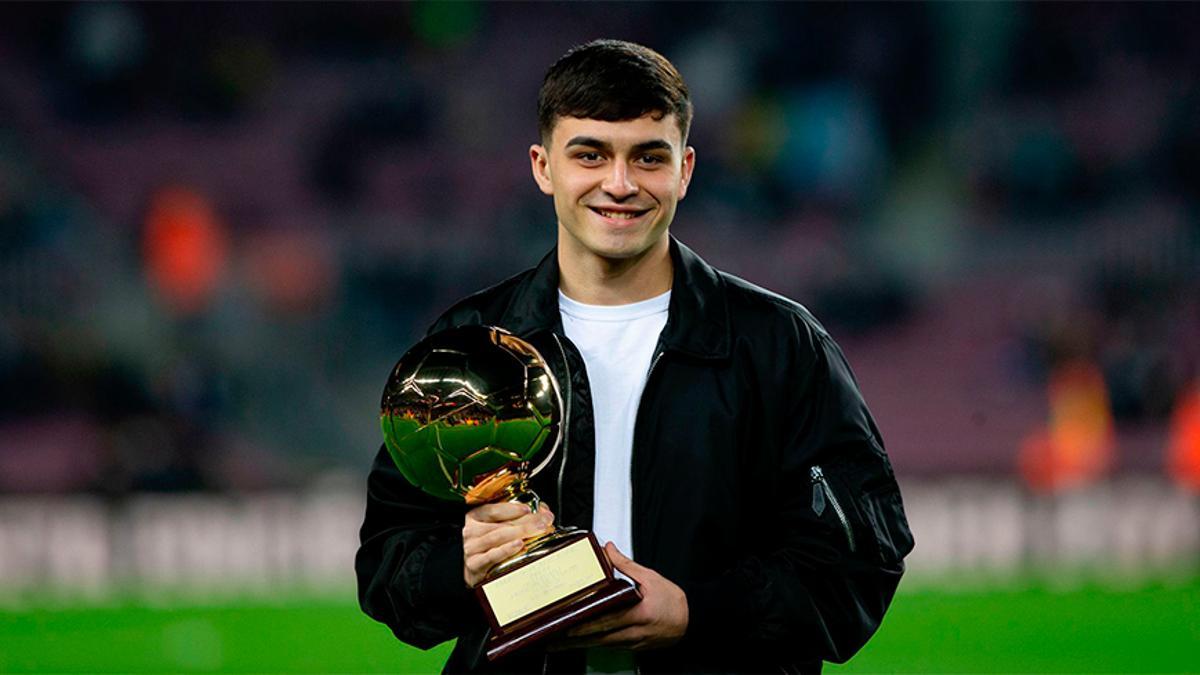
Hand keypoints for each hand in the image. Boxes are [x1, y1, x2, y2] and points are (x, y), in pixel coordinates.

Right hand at [463, 501, 553, 586]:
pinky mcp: (475, 565)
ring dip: (520, 532)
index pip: (494, 510)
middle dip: (526, 522)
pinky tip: (519, 545)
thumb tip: (543, 512)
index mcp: (476, 517)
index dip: (512, 508)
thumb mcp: (498, 528)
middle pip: (501, 524)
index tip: (529, 509)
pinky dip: (506, 549)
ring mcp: (472, 548)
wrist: (470, 572)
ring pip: (498, 537)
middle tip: (544, 521)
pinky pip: (492, 555)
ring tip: (537, 530)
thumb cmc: (487, 547)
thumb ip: (518, 518)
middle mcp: (471, 531)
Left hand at [551, 542, 687, 651]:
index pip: (607, 620)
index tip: (569, 626)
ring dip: (579, 645)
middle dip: (574, 640)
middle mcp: (634, 632)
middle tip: (554, 639)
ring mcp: (633, 642)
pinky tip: (580, 644)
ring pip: (601, 645)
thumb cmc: (673, 601)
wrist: (692, 619)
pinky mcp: (633, 646)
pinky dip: (593, 644)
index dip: (587, 626)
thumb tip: (608, 550)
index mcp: (639, 614)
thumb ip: (626, 565)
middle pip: (599, 638)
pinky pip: (609, 646)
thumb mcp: (651, 578)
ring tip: (559, 643)